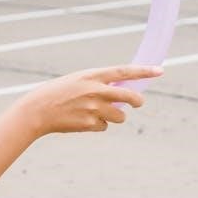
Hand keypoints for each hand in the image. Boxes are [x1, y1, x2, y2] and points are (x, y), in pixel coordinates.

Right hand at [14, 65, 163, 137]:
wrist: (37, 110)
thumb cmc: (57, 93)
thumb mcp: (78, 80)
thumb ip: (99, 84)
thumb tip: (121, 94)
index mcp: (93, 75)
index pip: (124, 71)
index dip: (144, 71)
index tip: (160, 70)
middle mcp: (96, 91)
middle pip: (129, 96)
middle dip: (137, 100)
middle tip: (138, 102)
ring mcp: (94, 108)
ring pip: (119, 116)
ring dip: (115, 117)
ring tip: (97, 113)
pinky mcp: (89, 124)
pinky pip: (104, 127)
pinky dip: (98, 126)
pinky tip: (83, 121)